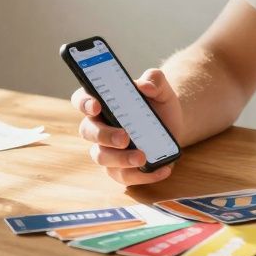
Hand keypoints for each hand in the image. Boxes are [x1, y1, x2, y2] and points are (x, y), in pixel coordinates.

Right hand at [70, 68, 183, 186]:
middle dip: (104, 135)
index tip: (97, 106)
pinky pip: (124, 175)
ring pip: (102, 157)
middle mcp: (98, 126)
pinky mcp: (119, 169)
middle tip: (124, 138)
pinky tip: (162, 169)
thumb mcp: (161, 88)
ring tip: (142, 157)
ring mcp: (106, 149)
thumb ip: (155, 80)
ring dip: (120, 159)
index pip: (81, 100)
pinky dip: (143, 175)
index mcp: (102, 101)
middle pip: (88, 131)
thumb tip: (145, 86)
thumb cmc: (159, 103)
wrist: (173, 126)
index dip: (84, 103)